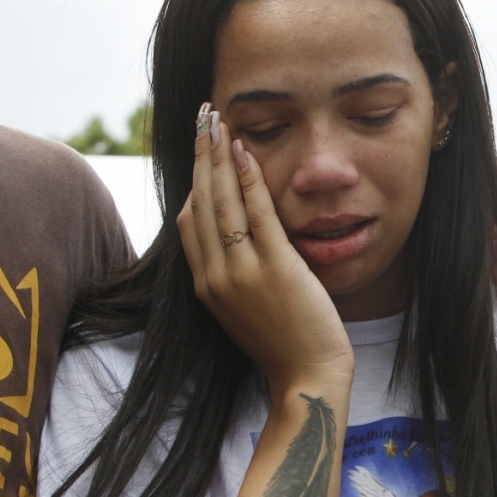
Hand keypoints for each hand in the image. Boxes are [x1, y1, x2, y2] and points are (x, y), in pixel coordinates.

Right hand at [175, 113, 353, 392]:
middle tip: (202, 119)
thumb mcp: (247, 311)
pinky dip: (248, 179)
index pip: (189, 223)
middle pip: (198, 203)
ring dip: (218, 156)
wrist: (306, 377)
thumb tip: (238, 246)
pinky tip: (245, 151)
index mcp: (206, 287)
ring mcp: (242, 272)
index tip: (198, 151)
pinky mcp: (274, 269)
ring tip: (218, 122)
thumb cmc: (285, 347)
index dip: (192, 181)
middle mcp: (215, 276)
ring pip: (221, 202)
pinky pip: (256, 213)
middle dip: (199, 156)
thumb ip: (236, 278)